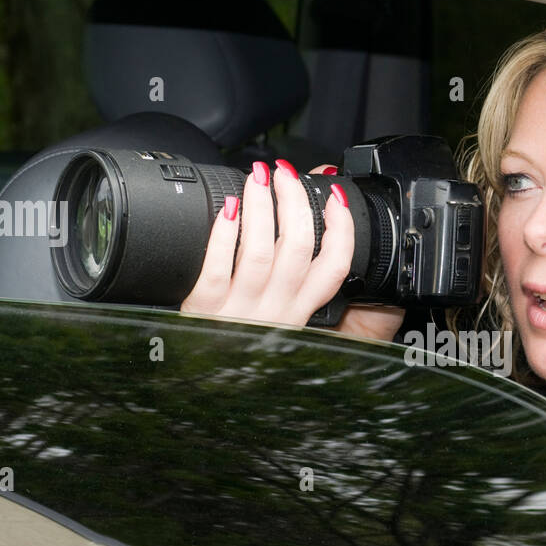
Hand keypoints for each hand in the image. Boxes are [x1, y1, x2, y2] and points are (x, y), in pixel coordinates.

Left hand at [180, 159, 353, 326]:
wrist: (204, 371)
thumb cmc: (241, 333)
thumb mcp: (280, 305)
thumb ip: (295, 264)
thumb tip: (307, 212)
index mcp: (299, 306)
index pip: (335, 267)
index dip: (342, 228)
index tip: (335, 197)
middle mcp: (277, 308)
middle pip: (299, 249)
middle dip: (295, 201)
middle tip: (284, 174)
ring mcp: (241, 309)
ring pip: (260, 252)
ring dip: (261, 208)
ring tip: (256, 179)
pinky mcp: (206, 308)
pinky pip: (217, 268)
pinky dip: (224, 235)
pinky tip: (228, 210)